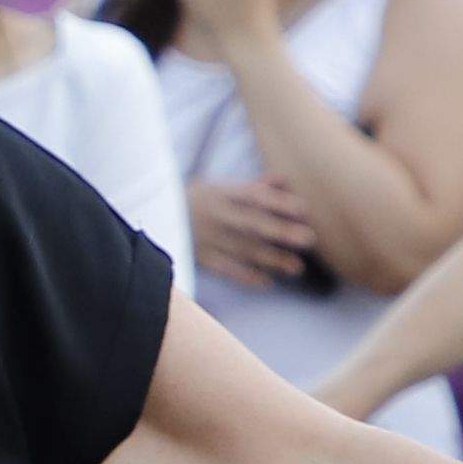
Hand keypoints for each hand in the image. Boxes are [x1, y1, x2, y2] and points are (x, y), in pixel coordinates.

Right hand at [188, 174, 326, 288]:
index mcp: (221, 193)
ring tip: (297, 267)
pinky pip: (225, 269)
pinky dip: (245, 276)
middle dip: (281, 231)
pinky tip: (266, 282)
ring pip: (243, 249)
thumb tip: (286, 180)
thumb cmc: (196, 201)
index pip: (253, 196)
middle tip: (309, 239)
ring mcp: (207, 238)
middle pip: (252, 224)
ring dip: (271, 259)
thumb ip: (254, 186)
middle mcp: (215, 215)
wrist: (152, 217)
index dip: (278, 202)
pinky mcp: (200, 258)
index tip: (303, 208)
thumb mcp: (220, 188)